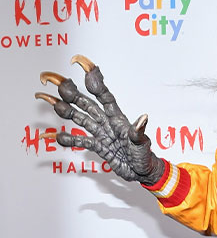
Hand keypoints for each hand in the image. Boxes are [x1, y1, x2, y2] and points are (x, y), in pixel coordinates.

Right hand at [35, 55, 164, 185]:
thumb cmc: (145, 156)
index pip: (103, 96)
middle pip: (86, 104)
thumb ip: (138, 132)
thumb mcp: (142, 144)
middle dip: (70, 93)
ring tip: (50, 101)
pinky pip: (81, 141)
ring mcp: (102, 134)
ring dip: (65, 110)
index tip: (83, 64)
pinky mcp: (99, 147)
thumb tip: (143, 118)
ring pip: (80, 119)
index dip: (94, 81)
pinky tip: (57, 136)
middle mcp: (107, 123)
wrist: (142, 172)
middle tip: (54, 81)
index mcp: (118, 119)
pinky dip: (69, 139)